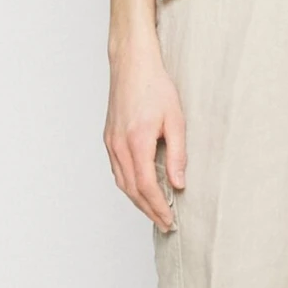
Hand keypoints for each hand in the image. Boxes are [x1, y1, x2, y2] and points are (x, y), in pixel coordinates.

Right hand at [105, 34, 185, 230]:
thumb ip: (178, 154)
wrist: (132, 63)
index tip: (170, 220)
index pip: (145, 186)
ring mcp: (110, 142)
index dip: (158, 207)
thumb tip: (178, 184)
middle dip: (149, 210)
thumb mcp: (176, 119)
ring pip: (121, 182)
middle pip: (131, 190)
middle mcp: (118, 145)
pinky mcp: (109, 138)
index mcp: (136, 141)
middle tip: (165, 224)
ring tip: (155, 212)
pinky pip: (117, 170)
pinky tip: (140, 190)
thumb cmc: (155, 86)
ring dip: (138, 201)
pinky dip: (128, 185)